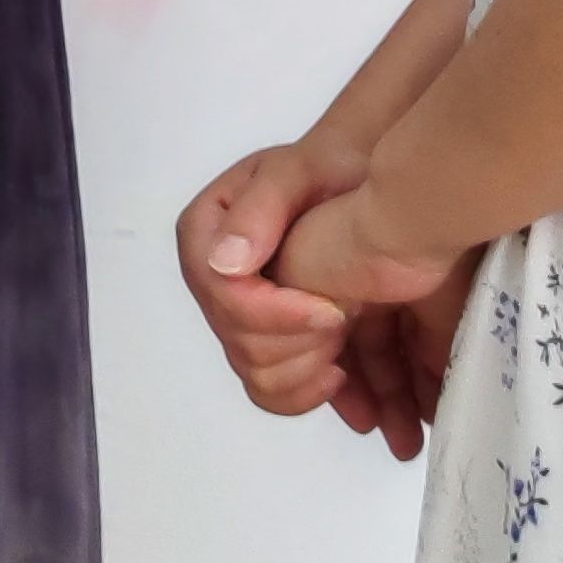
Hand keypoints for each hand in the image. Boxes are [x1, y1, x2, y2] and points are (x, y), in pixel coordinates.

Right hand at [176, 132, 470, 434]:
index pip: (224, 295)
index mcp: (205, 233)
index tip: (334, 311)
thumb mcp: (298, 169)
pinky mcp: (262, 343)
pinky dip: (304, 395)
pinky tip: (338, 376)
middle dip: (299, 343)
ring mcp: (234, 317)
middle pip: (241, 344)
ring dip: (305, 373)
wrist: (358, 184)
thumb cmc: (331, 168)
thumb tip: (223, 262)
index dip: (278, 315)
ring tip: (345, 349)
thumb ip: (260, 209)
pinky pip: (271, 392)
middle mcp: (211, 280)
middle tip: (347, 322)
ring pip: (256, 377)